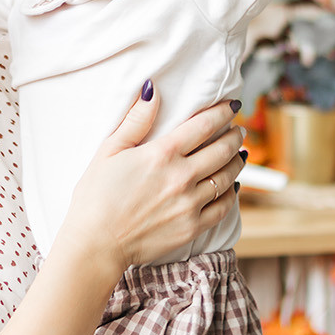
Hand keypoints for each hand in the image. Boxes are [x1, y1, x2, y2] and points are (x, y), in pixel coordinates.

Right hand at [60, 86, 244, 278]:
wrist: (95, 244)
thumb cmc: (96, 196)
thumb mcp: (109, 150)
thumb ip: (135, 120)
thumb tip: (152, 91)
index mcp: (162, 154)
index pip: (204, 125)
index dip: (222, 112)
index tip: (231, 107)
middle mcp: (181, 177)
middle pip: (222, 149)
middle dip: (234, 135)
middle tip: (237, 129)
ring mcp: (190, 204)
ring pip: (227, 177)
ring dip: (236, 162)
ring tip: (238, 154)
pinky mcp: (192, 228)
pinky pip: (223, 208)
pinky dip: (232, 194)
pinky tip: (231, 187)